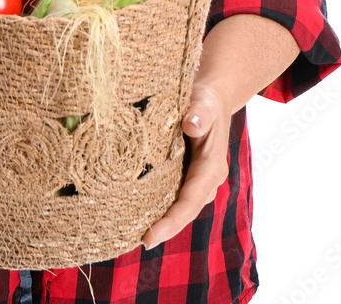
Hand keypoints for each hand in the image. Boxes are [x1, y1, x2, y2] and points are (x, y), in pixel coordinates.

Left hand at [141, 82, 231, 249]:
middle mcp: (205, 180)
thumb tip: (191, 124)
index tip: (149, 238)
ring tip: (129, 232)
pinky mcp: (185, 175)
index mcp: (212, 168)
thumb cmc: (207, 100)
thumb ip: (199, 113)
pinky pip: (171, 195)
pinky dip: (156, 204)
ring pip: (177, 206)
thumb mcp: (204, 102)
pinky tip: (134, 209)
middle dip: (162, 229)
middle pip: (183, 212)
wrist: (211, 98)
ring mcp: (195, 180)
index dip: (171, 223)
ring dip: (158, 220)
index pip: (190, 202)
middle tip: (133, 242)